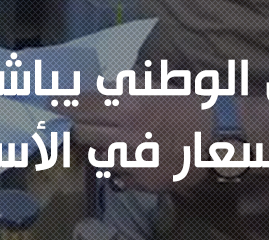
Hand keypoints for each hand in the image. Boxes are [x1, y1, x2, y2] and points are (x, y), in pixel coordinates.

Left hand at [67, 94, 207, 193]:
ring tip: (113, 141)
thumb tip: (95, 89)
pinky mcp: (142, 182)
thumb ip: (121, 88)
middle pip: (82, 133)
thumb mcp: (153, 86)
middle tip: (73, 123)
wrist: (217, 137)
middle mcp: (127, 135)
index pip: (83, 106)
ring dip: (99, 148)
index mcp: (129, 106)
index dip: (63, 104)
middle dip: (76, 127)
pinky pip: (117, 174)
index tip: (50, 103)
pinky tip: (133, 157)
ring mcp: (134, 162)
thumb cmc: (185, 105)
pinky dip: (119, 166)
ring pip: (97, 157)